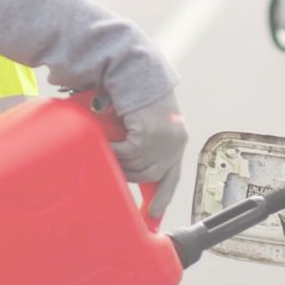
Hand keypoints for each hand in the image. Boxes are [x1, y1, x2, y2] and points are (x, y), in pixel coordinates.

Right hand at [109, 89, 187, 218]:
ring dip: (118, 160)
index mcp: (177, 140)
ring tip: (108, 147)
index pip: (171, 176)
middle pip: (148, 176)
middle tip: (113, 164)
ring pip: (134, 167)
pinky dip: (113, 150)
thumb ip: (143, 142)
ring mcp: (163, 141)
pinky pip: (125, 155)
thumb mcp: (145, 121)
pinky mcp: (147, 137)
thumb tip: (127, 167)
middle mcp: (175, 143)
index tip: (152, 215)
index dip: (162, 197)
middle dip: (129, 173)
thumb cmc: (135, 92)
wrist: (134, 69)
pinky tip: (107, 141)